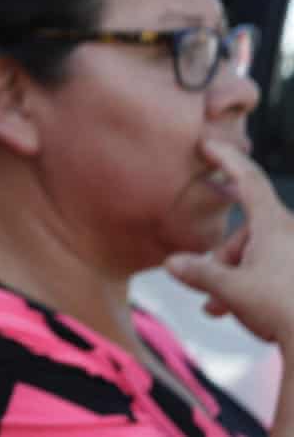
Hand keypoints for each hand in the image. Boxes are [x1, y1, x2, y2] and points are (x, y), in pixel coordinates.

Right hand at [166, 140, 293, 346]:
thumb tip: (171, 263)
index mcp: (274, 227)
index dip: (227, 159)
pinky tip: (232, 309)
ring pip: (255, 254)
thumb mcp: (230, 289)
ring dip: (232, 275)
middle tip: (204, 276)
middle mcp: (288, 235)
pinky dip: (248, 283)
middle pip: (246, 230)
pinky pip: (269, 269)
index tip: (209, 143)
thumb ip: (198, 272)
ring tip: (216, 305)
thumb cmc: (281, 310)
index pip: (248, 179)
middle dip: (221, 254)